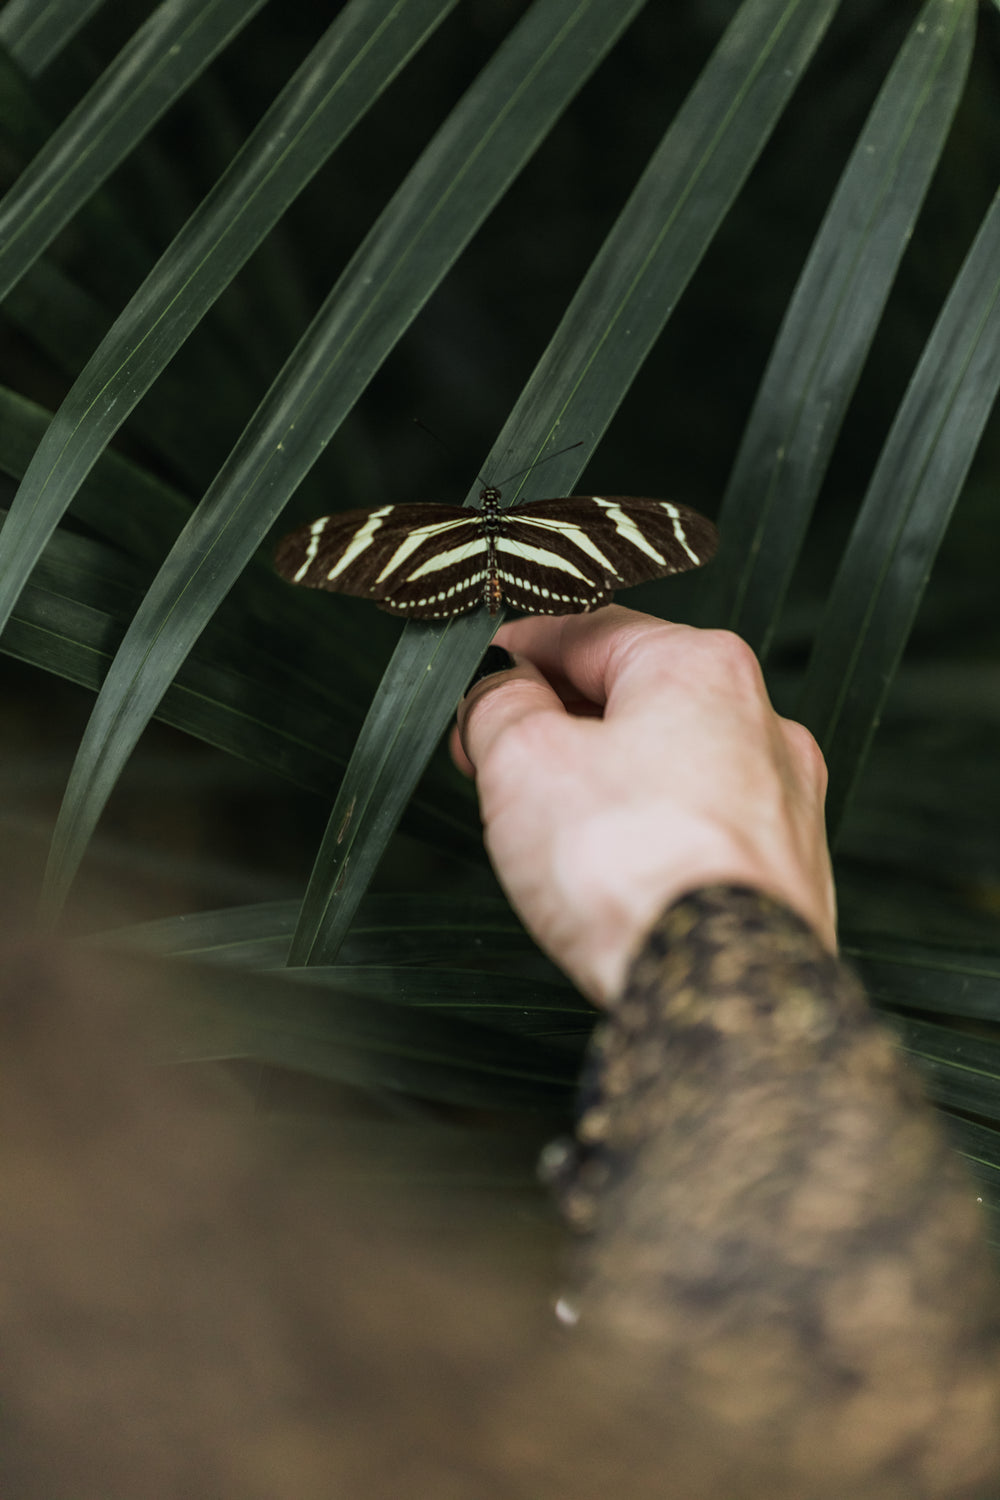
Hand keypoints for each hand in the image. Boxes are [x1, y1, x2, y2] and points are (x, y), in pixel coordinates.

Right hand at [453, 607, 834, 1005]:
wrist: (720, 985)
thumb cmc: (633, 866)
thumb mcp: (522, 760)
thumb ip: (499, 705)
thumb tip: (497, 689)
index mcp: (701, 666)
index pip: (588, 631)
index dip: (516, 653)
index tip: (478, 679)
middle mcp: (761, 721)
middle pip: (635, 699)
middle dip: (558, 721)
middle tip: (494, 754)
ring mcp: (785, 799)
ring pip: (672, 765)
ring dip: (605, 780)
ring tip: (548, 822)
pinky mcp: (788, 869)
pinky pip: (701, 828)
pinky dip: (652, 834)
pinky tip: (614, 870)